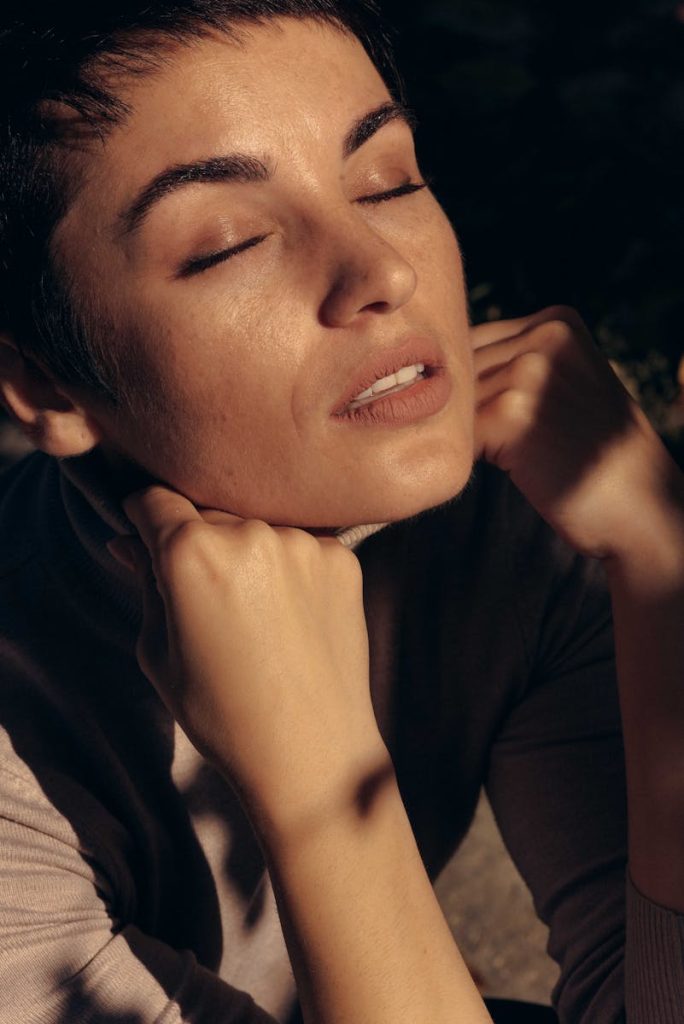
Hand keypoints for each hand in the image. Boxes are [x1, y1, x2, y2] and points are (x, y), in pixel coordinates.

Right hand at [107, 486, 385, 829]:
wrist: (311, 751)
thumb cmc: (222, 712)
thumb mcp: (160, 652)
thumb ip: (146, 584)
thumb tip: (128, 541)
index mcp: (191, 553)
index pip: (154, 499)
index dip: (143, 517)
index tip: (146, 536)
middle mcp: (250, 533)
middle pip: (207, 512)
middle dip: (197, 542)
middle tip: (205, 597)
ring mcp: (303, 543)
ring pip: (257, 527)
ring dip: (247, 553)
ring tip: (254, 614)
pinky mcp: (342, 559)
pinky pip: (300, 545)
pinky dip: (289, 568)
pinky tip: (289, 617)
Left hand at [472, 305, 680, 560]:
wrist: (642, 506)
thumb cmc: (594, 455)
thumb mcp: (568, 384)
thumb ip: (518, 363)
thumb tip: (440, 367)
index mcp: (558, 322)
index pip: (472, 340)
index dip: (467, 384)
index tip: (489, 416)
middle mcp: (545, 338)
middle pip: (459, 368)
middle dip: (462, 408)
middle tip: (491, 440)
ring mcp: (529, 374)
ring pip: (453, 401)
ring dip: (463, 433)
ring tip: (502, 456)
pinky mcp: (512, 416)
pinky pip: (457, 434)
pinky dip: (463, 456)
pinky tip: (499, 468)